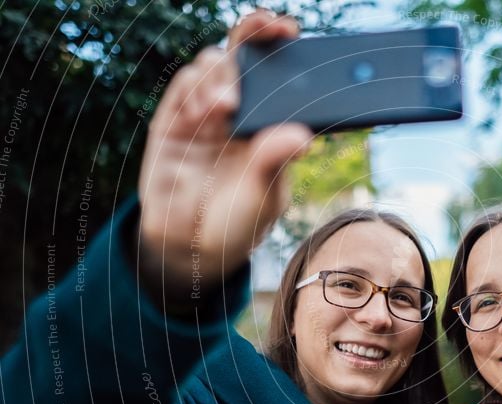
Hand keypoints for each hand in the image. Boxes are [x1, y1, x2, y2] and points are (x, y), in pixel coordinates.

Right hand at [137, 11, 311, 300]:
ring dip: (219, 75)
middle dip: (249, 42)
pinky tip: (203, 111)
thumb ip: (274, 163)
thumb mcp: (264, 197)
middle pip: (240, 56)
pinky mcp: (171, 126)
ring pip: (209, 67)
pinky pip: (180, 91)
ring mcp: (202, 116)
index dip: (275, 41)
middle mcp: (236, 112)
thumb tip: (301, 135)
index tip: (286, 28)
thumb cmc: (239, 223)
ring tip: (224, 106)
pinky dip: (192, 90)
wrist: (194, 249)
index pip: (274, 71)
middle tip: (255, 58)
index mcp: (266, 123)